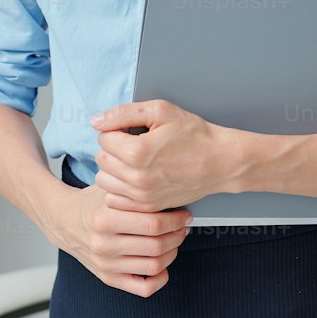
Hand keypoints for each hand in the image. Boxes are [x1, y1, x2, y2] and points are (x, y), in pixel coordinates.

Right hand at [52, 182, 190, 298]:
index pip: (152, 223)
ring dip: (172, 253)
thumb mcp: (110, 190)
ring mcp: (105, 264)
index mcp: (104, 219)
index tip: (184, 215)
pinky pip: (143, 289)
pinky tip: (162, 265)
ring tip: (174, 241)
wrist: (64, 221)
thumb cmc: (92, 204)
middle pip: (156, 245)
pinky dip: (160, 279)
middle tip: (182, 227)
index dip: (176, 220)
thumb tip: (173, 196)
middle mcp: (103, 244)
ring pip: (154, 266)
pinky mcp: (108, 278)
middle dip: (177, 235)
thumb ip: (137, 193)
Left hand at [89, 99, 232, 212]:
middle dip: (113, 148)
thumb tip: (95, 121)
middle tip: (134, 144)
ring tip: (134, 161)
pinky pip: (114, 199)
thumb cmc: (195, 135)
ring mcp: (142, 195)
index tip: (132, 131)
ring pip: (104, 180)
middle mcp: (136, 177)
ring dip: (113, 169)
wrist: (221, 162)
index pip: (103, 138)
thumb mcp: (161, 111)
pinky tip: (135, 177)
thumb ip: (123, 113)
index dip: (115, 130)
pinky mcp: (148, 206)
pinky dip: (119, 188)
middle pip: (101, 159)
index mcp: (137, 151)